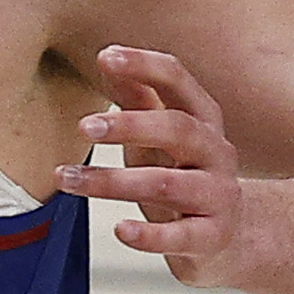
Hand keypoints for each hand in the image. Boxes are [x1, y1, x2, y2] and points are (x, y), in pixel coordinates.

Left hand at [55, 45, 246, 284]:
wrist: (224, 236)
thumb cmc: (181, 175)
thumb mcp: (159, 136)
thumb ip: (137, 99)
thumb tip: (108, 57)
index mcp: (202, 120)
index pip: (180, 82)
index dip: (145, 66)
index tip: (105, 57)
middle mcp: (216, 153)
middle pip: (179, 130)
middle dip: (130, 125)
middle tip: (83, 126)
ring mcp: (217, 196)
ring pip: (168, 184)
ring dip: (114, 182)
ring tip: (68, 180)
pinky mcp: (211, 237)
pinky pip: (180, 236)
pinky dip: (149, 234)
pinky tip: (120, 229)